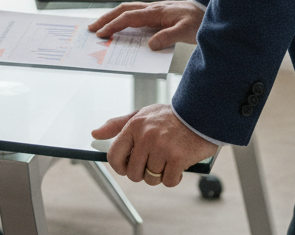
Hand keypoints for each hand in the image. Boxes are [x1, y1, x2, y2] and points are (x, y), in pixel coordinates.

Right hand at [88, 0, 203, 49]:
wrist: (207, 12)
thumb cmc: (198, 21)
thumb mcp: (186, 32)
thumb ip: (167, 37)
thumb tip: (149, 45)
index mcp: (155, 12)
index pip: (128, 18)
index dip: (113, 26)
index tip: (101, 34)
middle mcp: (151, 8)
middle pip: (122, 10)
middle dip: (105, 19)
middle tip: (92, 28)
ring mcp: (152, 9)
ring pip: (126, 10)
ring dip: (112, 17)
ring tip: (101, 26)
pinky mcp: (156, 13)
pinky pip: (134, 13)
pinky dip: (122, 17)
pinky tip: (120, 24)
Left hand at [92, 103, 217, 187]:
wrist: (200, 113)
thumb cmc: (169, 117)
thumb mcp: (141, 114)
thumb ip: (117, 125)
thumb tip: (95, 133)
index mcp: (134, 126)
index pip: (114, 155)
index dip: (119, 167)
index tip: (126, 167)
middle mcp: (145, 136)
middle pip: (133, 173)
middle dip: (142, 173)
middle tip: (153, 162)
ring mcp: (162, 148)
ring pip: (151, 179)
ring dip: (159, 175)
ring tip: (167, 160)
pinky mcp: (178, 158)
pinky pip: (169, 181)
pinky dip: (174, 178)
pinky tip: (178, 165)